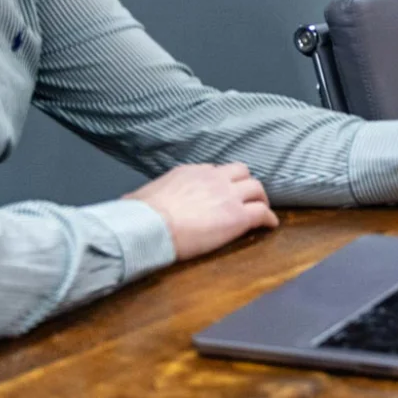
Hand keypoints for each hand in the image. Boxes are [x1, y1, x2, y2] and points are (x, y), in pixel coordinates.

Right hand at [126, 163, 278, 260]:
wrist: (151, 226)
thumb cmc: (141, 215)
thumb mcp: (140, 196)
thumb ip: (143, 196)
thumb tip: (127, 202)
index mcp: (191, 172)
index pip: (215, 170)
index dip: (222, 181)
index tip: (222, 192)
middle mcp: (213, 178)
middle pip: (241, 172)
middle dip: (246, 183)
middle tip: (247, 196)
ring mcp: (228, 196)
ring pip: (257, 187)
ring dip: (260, 198)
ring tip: (262, 209)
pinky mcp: (237, 216)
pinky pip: (262, 212)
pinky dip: (269, 218)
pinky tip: (270, 226)